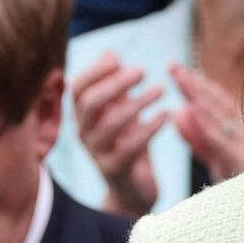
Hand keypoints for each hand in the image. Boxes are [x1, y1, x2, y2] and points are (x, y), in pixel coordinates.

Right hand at [72, 52, 166, 217]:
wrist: (133, 189)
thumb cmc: (127, 143)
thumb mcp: (120, 112)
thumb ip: (114, 87)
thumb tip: (109, 53)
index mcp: (83, 117)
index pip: (76, 89)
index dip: (94, 72)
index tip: (117, 59)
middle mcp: (84, 134)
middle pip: (90, 103)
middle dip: (115, 83)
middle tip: (143, 70)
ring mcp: (98, 153)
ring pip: (110, 124)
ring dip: (137, 103)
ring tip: (161, 89)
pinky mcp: (116, 170)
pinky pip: (131, 146)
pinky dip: (150, 127)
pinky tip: (166, 115)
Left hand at [170, 64, 243, 181]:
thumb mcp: (216, 163)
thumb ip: (199, 139)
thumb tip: (178, 112)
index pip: (221, 105)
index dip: (202, 86)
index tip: (183, 70)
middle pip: (219, 106)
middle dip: (194, 85)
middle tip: (172, 67)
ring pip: (220, 119)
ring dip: (198, 96)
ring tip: (179, 78)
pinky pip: (219, 143)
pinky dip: (203, 125)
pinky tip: (188, 110)